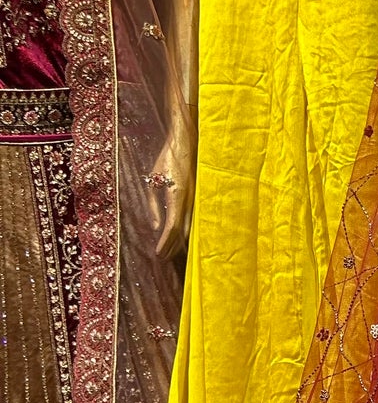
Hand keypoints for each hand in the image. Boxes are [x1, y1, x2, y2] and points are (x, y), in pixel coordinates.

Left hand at [148, 129, 194, 259]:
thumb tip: (156, 227)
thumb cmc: (167, 160)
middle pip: (182, 232)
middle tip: (163, 258)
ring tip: (171, 251)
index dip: (165, 243)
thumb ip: (153, 205)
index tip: (158, 254)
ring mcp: (197, 200)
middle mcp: (190, 201)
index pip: (172, 227)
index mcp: (177, 196)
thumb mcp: (153, 181)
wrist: (186, 143)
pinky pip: (193, 219)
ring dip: (180, 241)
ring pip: (190, 228)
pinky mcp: (199, 197)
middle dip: (173, 247)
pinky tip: (181, 236)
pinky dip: (186, 231)